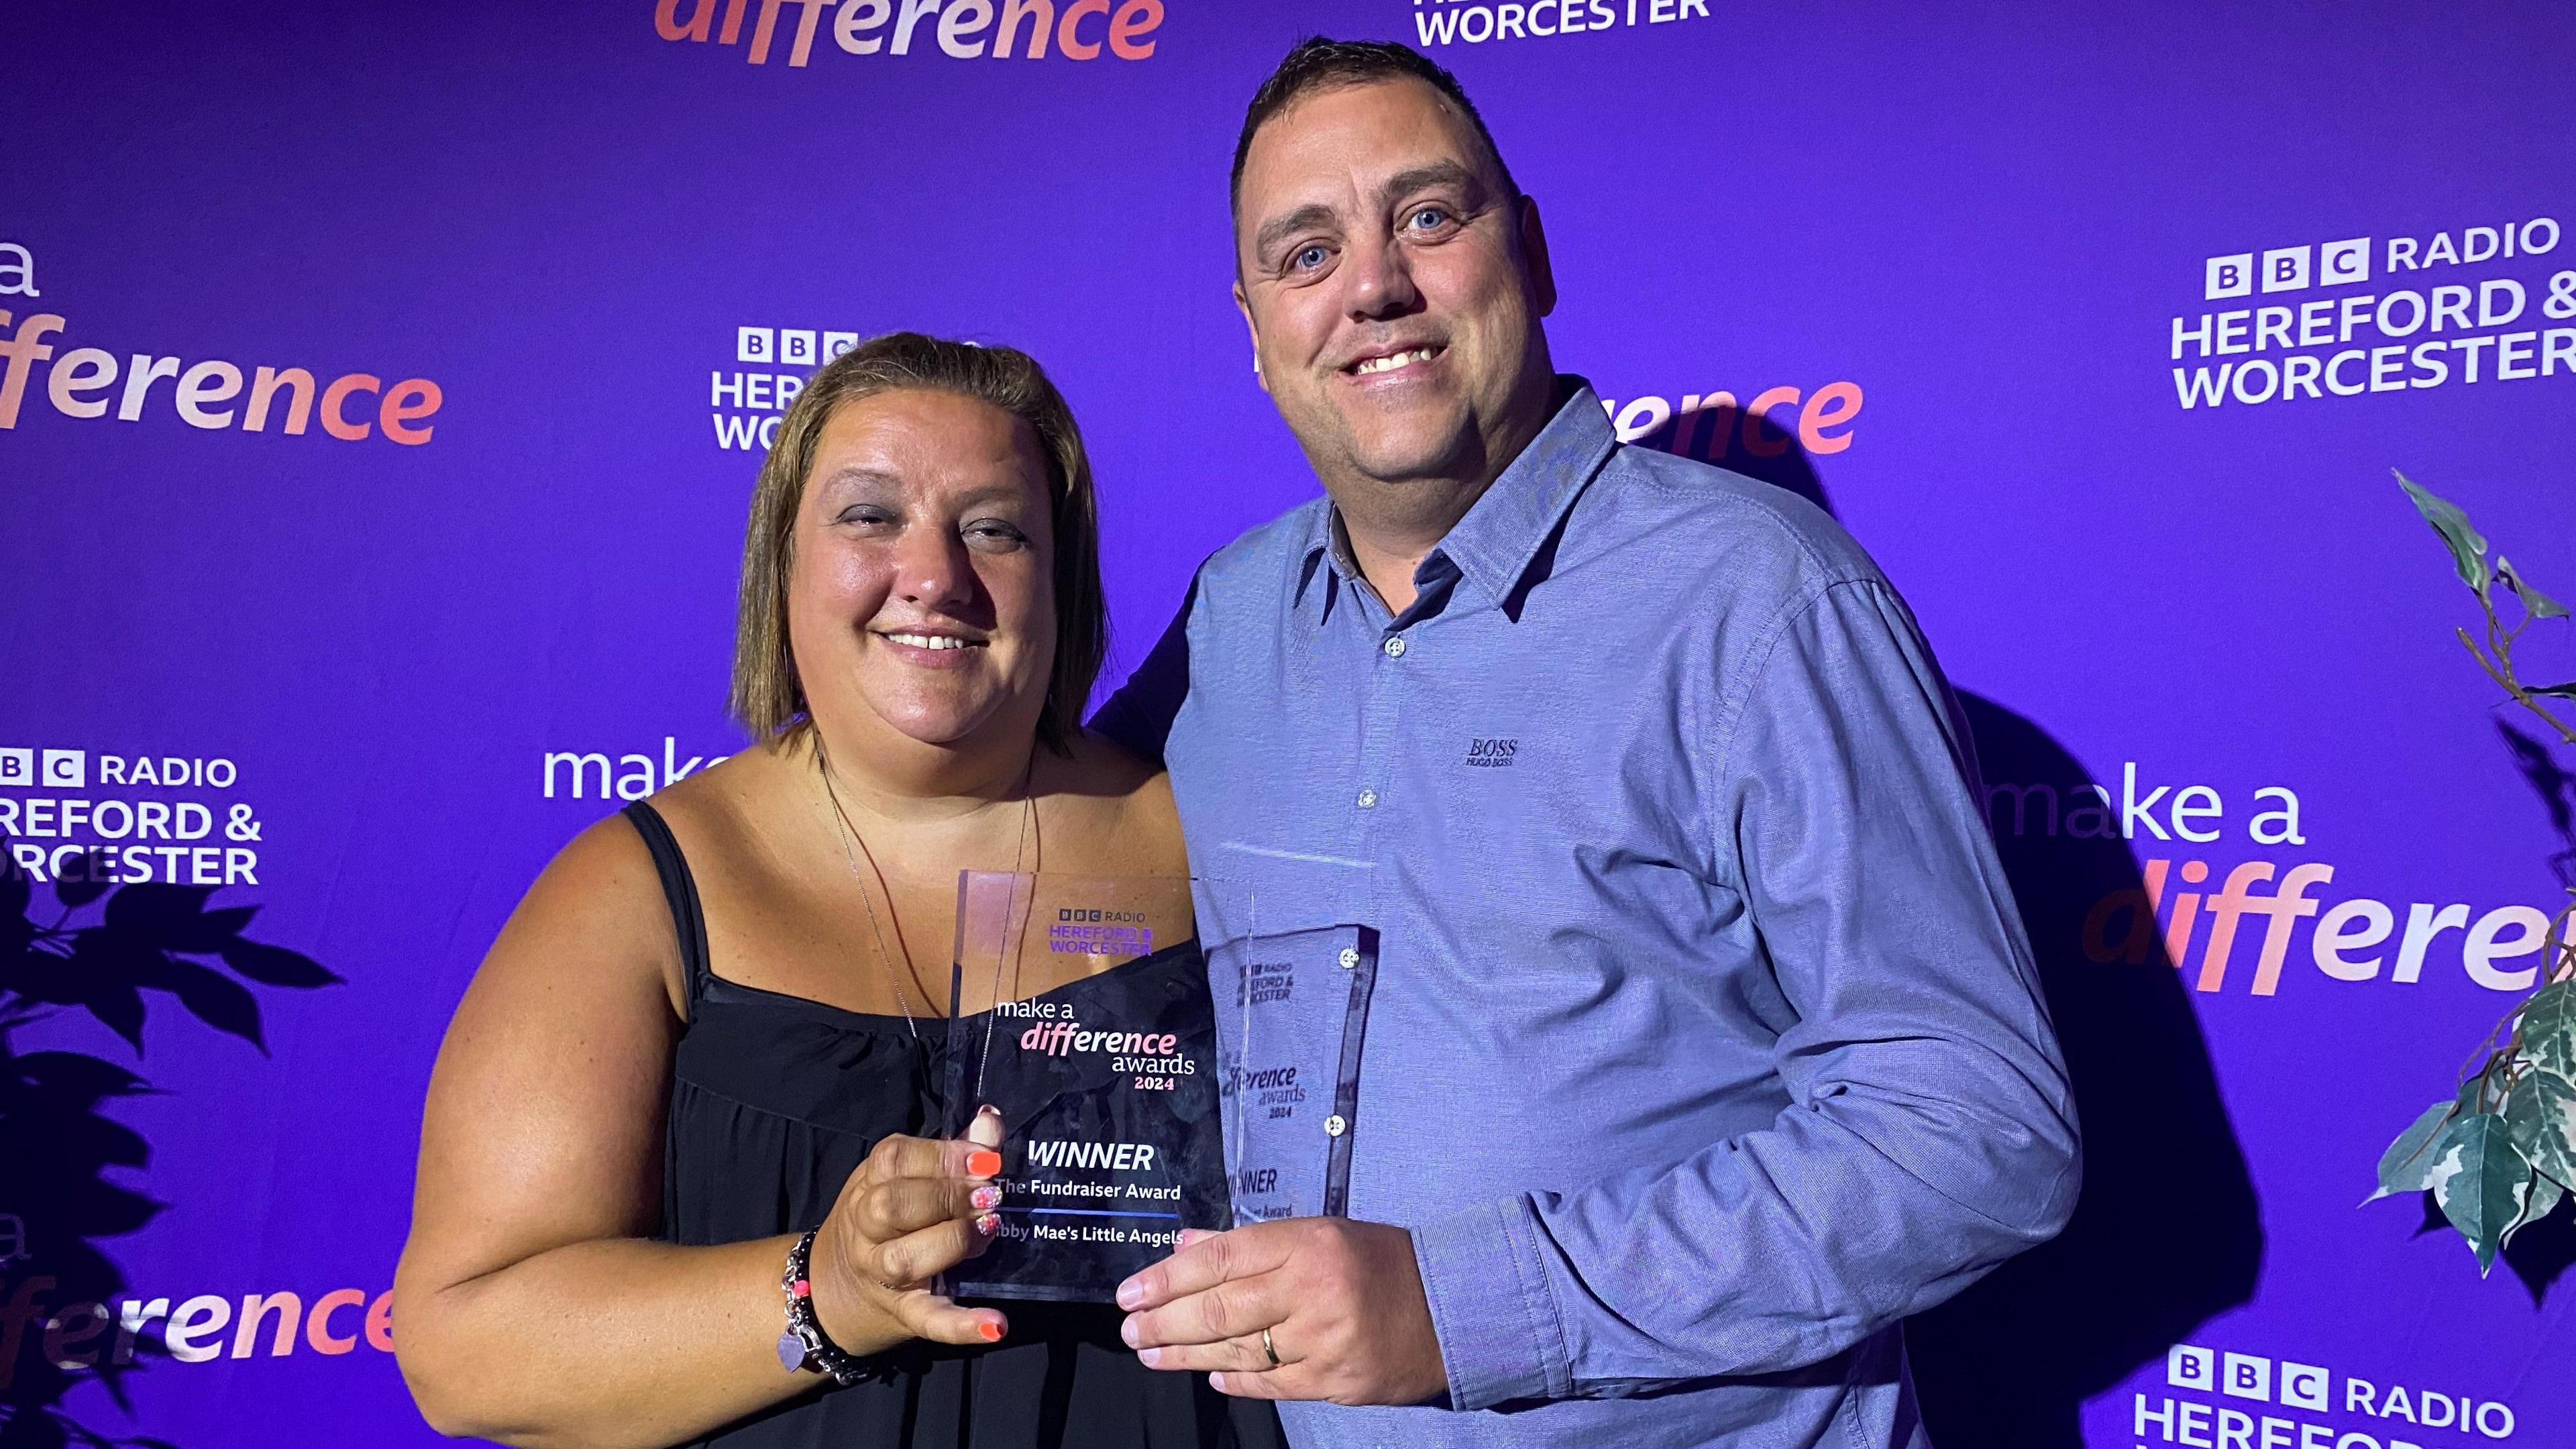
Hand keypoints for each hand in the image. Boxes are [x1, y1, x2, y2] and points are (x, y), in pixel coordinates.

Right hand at [809, 1105, 1009, 1347]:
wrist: (835, 1288)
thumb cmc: (884, 1220)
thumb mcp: (903, 1177)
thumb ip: (946, 1152)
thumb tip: (990, 1120)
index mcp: (868, 1186)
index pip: (893, 1160)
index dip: (943, 1156)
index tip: (985, 1157)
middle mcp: (867, 1230)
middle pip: (891, 1208)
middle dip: (946, 1196)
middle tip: (989, 1194)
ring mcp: (881, 1276)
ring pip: (903, 1259)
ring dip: (952, 1241)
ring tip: (989, 1230)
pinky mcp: (905, 1315)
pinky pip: (929, 1321)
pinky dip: (963, 1325)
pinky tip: (995, 1324)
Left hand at [1116, 1217, 1446, 1404]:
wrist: (1452, 1308)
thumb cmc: (1381, 1263)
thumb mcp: (1320, 1234)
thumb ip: (1250, 1243)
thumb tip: (1184, 1244)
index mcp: (1308, 1243)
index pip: (1220, 1258)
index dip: (1167, 1277)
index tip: (1131, 1291)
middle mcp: (1314, 1289)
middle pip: (1220, 1309)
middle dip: (1164, 1321)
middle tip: (1129, 1328)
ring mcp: (1325, 1339)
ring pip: (1239, 1350)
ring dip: (1186, 1354)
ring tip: (1150, 1352)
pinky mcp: (1336, 1379)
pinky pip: (1271, 1383)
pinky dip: (1235, 1378)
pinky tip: (1209, 1374)